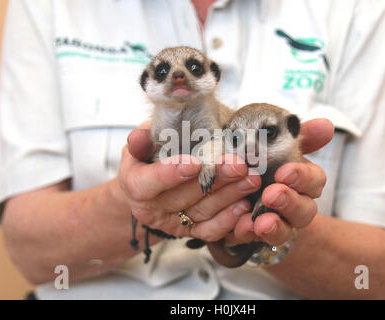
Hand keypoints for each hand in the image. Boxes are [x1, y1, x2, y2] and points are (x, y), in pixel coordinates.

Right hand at [118, 122, 261, 241]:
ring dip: (229, 196)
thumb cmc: (148, 159)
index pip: (148, 183)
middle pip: (183, 197)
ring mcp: (172, 223)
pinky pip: (209, 231)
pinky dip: (228, 220)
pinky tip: (244, 205)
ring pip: (201, 212)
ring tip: (249, 179)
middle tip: (238, 164)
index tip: (195, 162)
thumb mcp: (141, 144)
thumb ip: (142, 140)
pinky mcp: (190, 231)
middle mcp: (152, 209)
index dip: (170, 174)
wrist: (150, 188)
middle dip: (214, 179)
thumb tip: (139, 135)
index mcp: (134, 185)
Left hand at [225, 118, 333, 246]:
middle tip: (271, 194)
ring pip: (284, 231)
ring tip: (260, 222)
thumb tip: (326, 125)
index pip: (315, 180)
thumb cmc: (265, 162)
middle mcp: (295, 205)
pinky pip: (254, 240)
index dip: (303, 177)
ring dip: (274, 226)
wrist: (238, 187)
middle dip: (289, 202)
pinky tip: (241, 226)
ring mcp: (277, 224)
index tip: (285, 172)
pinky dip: (248, 233)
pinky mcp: (254, 235)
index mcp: (302, 181)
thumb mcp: (279, 145)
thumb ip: (301, 136)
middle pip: (305, 210)